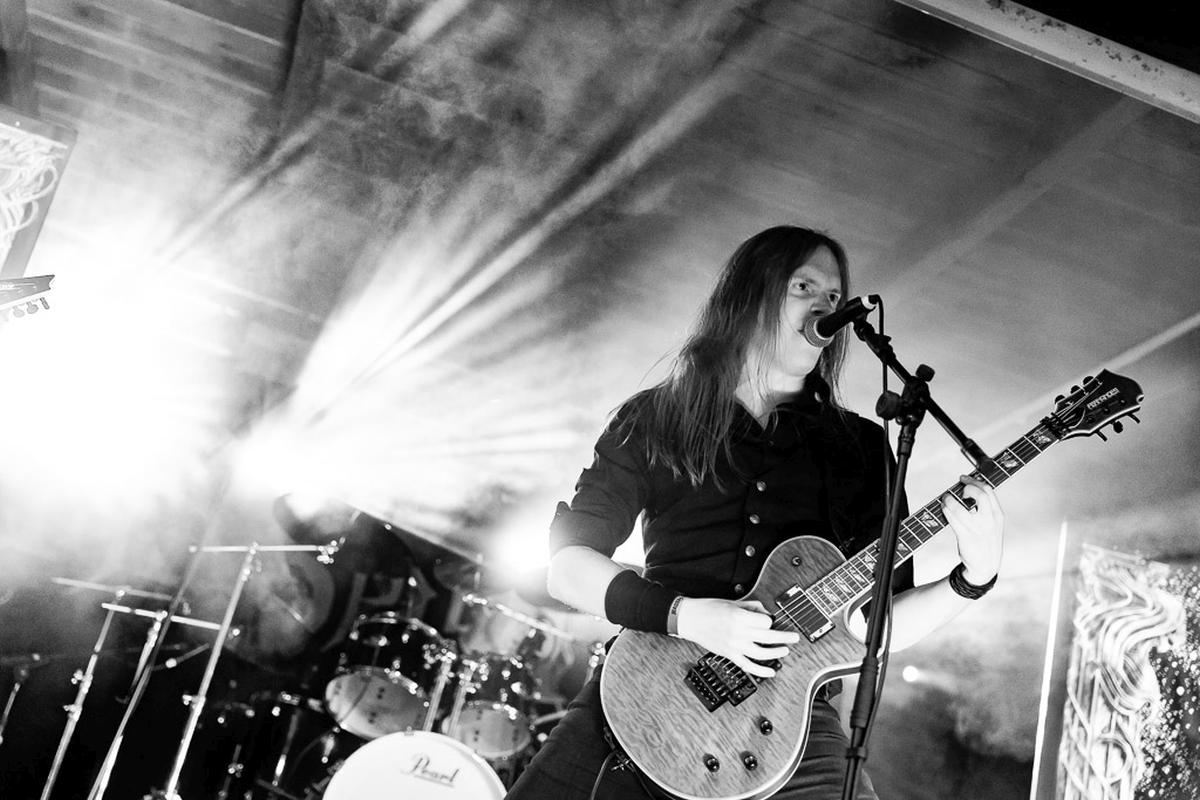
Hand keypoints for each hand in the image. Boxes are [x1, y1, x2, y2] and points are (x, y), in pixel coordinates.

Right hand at [674, 597, 799, 677]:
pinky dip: (761, 671)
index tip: (770, 619)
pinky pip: (748, 666)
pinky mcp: (730, 654)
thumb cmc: (708, 608)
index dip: (770, 620)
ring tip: (785, 650)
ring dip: (777, 652)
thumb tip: (765, 612)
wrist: (690, 619)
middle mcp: (738, 632)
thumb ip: (751, 607)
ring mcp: (734, 646)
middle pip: (768, 637)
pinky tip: (772, 671)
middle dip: (784, 637)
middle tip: (794, 637)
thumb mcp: (732, 602)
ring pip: (762, 653)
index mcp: (739, 616)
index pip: (766, 621)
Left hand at [942, 474, 1003, 584]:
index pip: (988, 491)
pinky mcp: (966, 537)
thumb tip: (969, 491)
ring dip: (950, 500)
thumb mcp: (993, 524)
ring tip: (946, 498)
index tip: (965, 478)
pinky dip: (946, 510)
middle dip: (967, 487)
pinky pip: (953, 519)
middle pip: (979, 495)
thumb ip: (986, 509)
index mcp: (997, 515)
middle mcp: (990, 521)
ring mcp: (978, 529)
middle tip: (958, 489)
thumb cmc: (986, 542)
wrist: (986, 566)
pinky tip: (943, 508)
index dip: (975, 481)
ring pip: (961, 507)